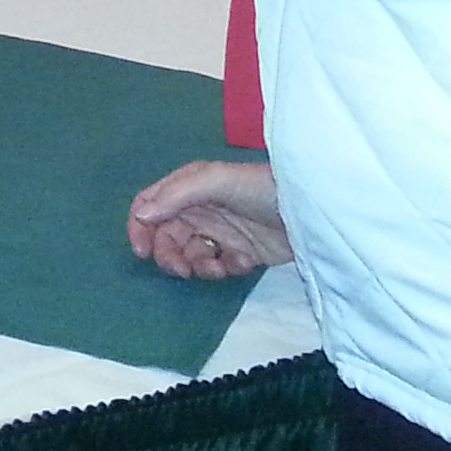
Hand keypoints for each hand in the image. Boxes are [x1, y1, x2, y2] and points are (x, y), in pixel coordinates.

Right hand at [126, 157, 290, 278]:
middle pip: (166, 237)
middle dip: (169, 255)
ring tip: (216, 267)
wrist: (309, 212)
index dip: (140, 228)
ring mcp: (220, 232)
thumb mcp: (217, 181)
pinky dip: (222, 269)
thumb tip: (142, 215)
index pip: (150, 206)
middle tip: (183, 269)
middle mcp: (200, 209)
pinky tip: (239, 264)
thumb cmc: (260, 188)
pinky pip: (217, 267)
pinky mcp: (240, 253)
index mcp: (189, 187)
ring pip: (189, 255)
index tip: (143, 252)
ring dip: (196, 265)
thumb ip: (177, 194)